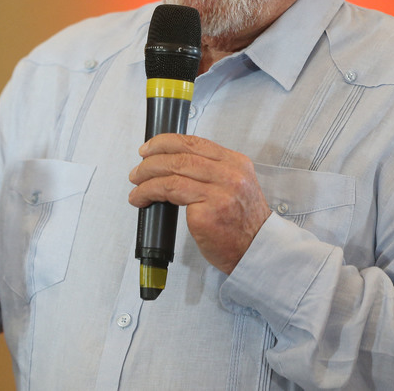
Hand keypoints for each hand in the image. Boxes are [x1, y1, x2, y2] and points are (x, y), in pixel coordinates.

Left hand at [127, 133, 270, 273]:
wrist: (258, 251)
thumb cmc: (242, 223)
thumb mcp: (234, 186)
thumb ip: (210, 171)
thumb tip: (171, 162)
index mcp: (236, 163)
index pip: (194, 142)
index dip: (165, 142)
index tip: (149, 147)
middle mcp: (229, 174)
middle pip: (180, 156)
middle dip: (151, 160)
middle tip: (138, 169)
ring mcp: (219, 193)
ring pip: (172, 173)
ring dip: (146, 177)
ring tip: (136, 184)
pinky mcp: (206, 212)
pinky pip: (169, 193)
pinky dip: (148, 193)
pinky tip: (141, 199)